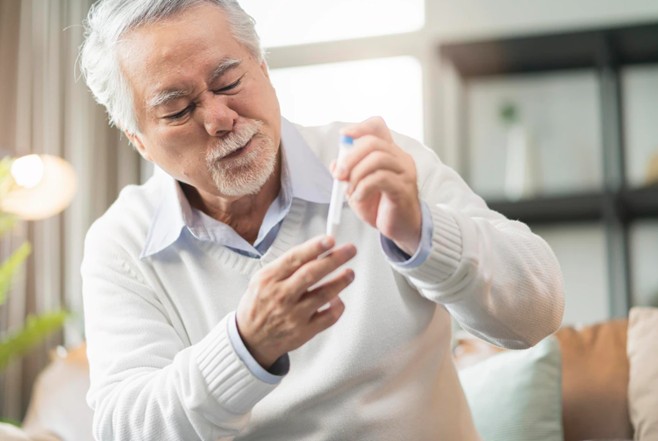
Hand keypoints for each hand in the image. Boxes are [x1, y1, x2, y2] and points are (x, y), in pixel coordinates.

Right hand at [236, 236, 355, 367]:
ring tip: (349, 273)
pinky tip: (338, 298)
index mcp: (269, 279)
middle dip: (334, 259)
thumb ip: (286, 265)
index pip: (294, 259)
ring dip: (341, 281)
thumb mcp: (262, 279)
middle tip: (350, 250)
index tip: (330, 239)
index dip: (314, 247)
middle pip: (312, 274)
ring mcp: (293, 315)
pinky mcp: (304, 332)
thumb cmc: (259, 304)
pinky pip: (329, 317)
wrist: (250, 339)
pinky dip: (338, 306)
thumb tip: (316, 250)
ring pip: (324, 294)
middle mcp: (281, 296)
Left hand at [336, 117, 421, 255]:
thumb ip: (347, 174)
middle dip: (350, 157)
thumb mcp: (357, 188)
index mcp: (388, 153)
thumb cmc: (380, 206)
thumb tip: (335, 164)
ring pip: (377, 158)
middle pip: (373, 142)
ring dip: (356, 175)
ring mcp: (404, 172)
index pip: (378, 127)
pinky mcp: (404, 188)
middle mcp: (399, 158)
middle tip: (339, 175)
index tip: (344, 136)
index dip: (359, 127)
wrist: (400, 228)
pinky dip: (363, 187)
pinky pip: (381, 179)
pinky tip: (359, 197)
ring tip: (350, 191)